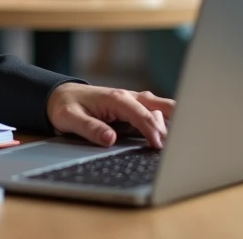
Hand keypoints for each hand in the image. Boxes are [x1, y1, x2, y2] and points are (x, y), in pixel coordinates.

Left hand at [46, 83, 173, 148]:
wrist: (59, 95)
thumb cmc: (65, 106)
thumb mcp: (70, 119)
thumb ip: (90, 129)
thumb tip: (110, 139)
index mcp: (115, 98)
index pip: (141, 114)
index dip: (152, 130)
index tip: (159, 146)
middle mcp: (128, 96)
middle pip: (159, 106)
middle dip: (174, 121)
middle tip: (181, 142)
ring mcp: (132, 101)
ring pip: (160, 108)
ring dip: (172, 121)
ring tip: (182, 140)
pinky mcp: (133, 107)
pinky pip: (155, 112)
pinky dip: (167, 120)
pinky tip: (174, 134)